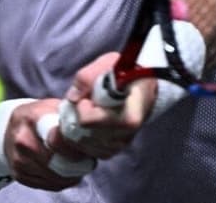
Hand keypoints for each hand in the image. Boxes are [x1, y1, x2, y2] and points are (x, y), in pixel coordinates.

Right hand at [2, 98, 88, 190]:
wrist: (10, 129)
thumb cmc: (37, 117)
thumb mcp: (52, 106)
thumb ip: (70, 115)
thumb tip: (91, 127)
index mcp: (33, 118)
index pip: (59, 139)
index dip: (76, 147)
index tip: (86, 147)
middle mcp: (23, 140)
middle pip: (59, 163)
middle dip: (78, 164)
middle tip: (88, 160)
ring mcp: (19, 160)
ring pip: (56, 177)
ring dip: (73, 175)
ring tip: (79, 165)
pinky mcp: (20, 175)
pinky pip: (49, 185)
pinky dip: (62, 181)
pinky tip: (66, 172)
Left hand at [37, 53, 158, 173]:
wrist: (142, 87)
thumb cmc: (126, 74)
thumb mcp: (108, 64)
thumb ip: (87, 77)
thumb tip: (73, 97)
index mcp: (128, 116)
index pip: (90, 121)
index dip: (82, 107)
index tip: (86, 97)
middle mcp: (125, 135)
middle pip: (84, 134)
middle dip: (75, 117)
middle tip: (81, 103)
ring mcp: (120, 144)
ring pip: (83, 144)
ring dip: (76, 128)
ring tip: (84, 110)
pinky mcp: (114, 150)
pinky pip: (88, 150)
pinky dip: (81, 137)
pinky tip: (87, 122)